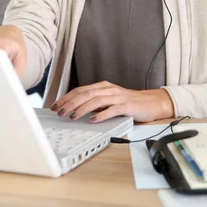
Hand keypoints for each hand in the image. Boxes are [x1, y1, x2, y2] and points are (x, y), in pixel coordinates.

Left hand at [50, 81, 173, 123]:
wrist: (152, 102)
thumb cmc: (129, 103)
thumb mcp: (110, 100)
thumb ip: (95, 103)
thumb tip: (76, 109)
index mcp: (103, 87)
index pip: (80, 90)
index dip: (67, 97)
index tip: (55, 105)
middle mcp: (109, 89)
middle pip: (85, 94)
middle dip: (70, 103)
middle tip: (59, 112)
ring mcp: (118, 97)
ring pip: (96, 100)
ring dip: (82, 108)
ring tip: (72, 116)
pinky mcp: (127, 106)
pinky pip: (112, 109)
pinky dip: (101, 114)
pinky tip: (93, 120)